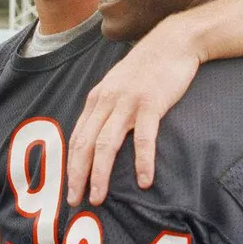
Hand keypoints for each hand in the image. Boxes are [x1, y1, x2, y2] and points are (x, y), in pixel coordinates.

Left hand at [67, 18, 201, 206]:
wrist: (172, 42)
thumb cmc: (148, 66)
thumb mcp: (118, 84)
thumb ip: (108, 106)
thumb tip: (100, 134)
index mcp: (97, 98)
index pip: (77, 137)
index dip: (71, 165)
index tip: (69, 187)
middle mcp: (107, 101)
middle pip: (84, 144)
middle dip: (77, 175)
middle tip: (75, 201)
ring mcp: (128, 102)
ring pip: (106, 145)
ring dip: (100, 175)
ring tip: (98, 198)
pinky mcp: (150, 104)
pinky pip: (144, 139)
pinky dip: (143, 162)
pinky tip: (144, 181)